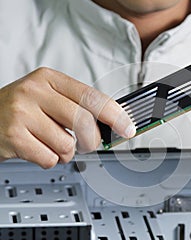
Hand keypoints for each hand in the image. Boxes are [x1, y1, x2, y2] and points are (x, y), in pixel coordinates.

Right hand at [0, 68, 135, 167]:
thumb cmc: (21, 110)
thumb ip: (78, 107)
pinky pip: (51, 159)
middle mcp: (35, 92)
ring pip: (68, 144)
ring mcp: (22, 114)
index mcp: (49, 79)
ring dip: (66, 152)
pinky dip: (49, 160)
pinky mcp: (13, 137)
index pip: (91, 97)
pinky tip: (37, 149)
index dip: (115, 114)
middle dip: (91, 140)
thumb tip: (113, 123)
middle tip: (86, 143)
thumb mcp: (48, 98)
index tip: (127, 128)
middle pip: (84, 122)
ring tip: (50, 142)